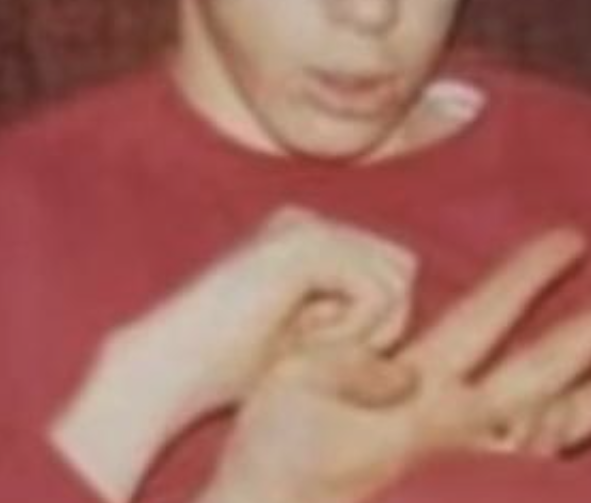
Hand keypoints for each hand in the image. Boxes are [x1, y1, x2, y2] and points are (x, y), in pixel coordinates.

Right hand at [50, 206, 416, 501]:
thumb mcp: (310, 343)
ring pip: (395, 280)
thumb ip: (356, 325)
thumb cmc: (233, 368)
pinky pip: (376, 292)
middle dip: (381, 323)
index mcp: (305, 236)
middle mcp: (307, 221)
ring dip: (366, 331)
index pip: (392, 269)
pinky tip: (304, 342)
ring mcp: (304, 228)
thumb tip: (416, 338)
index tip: (322, 348)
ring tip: (309, 346)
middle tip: (320, 349)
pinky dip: (354, 332)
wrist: (174, 363)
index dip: (379, 322)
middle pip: (402, 269)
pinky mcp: (302, 246)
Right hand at [200, 227, 590, 502]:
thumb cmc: (273, 447)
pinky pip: (537, 468)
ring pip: (556, 427)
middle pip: (545, 373)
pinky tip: (573, 430)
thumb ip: (346, 365)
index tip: (570, 238)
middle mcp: (460, 429)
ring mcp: (472, 470)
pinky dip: (566, 441)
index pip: (487, 316)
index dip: (528, 275)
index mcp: (418, 389)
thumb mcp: (289, 383)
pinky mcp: (468, 496)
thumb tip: (403, 367)